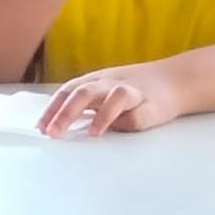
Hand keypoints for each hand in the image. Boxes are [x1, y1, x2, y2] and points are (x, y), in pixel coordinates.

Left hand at [39, 60, 180, 136]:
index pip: (69, 90)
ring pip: (114, 96)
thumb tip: (54, 124)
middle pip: (84, 92)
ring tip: (89, 133)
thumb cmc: (132, 90)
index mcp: (96, 81)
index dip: (53, 108)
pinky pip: (137, 115)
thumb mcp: (103, 91)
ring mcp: (132, 93)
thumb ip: (83, 104)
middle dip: (65, 112)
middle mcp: (110, 84)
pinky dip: (128, 122)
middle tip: (52, 133)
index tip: (40, 127)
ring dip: (101, 114)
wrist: (174, 81)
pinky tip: (121, 131)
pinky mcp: (151, 107)